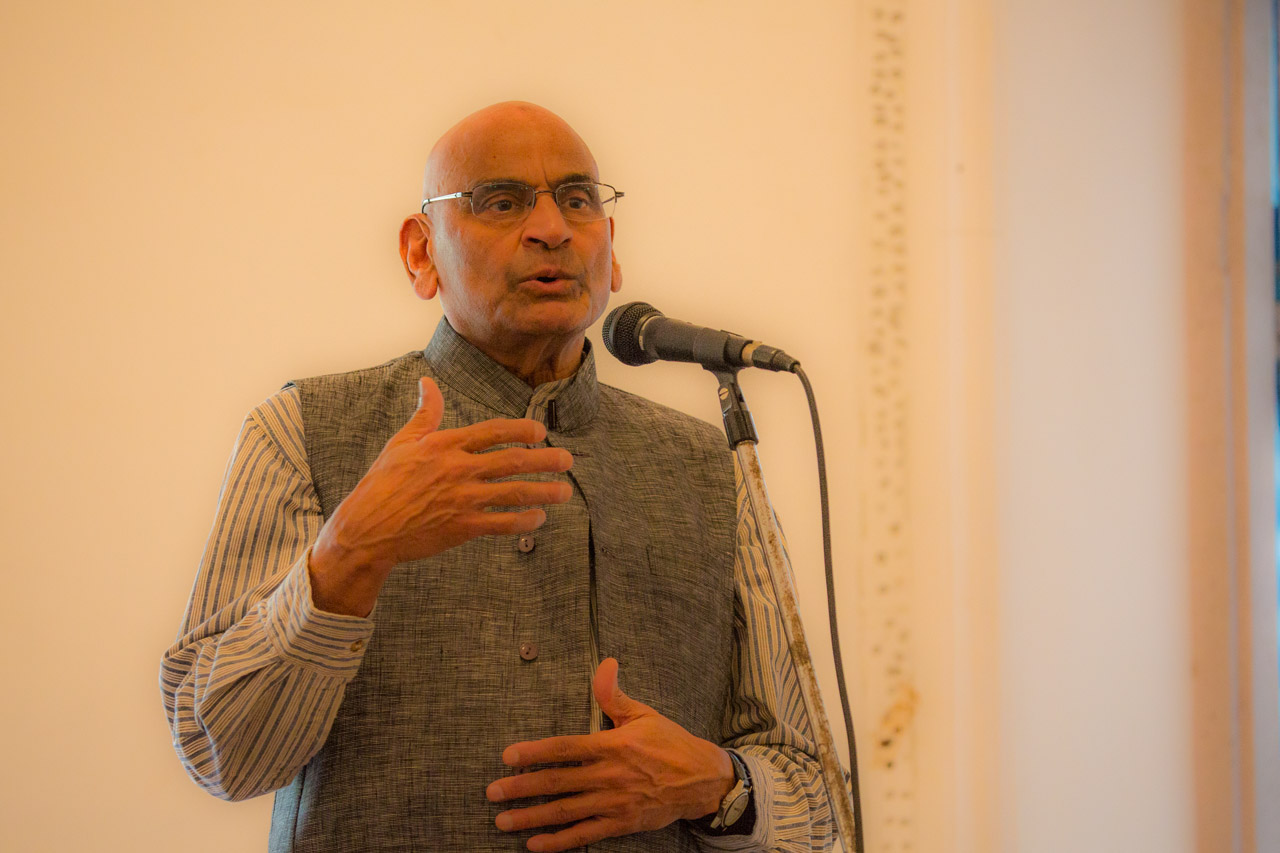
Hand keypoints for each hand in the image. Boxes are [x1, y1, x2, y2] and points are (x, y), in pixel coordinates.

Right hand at [309, 376, 573, 614]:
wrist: (367, 528)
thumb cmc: (383, 483)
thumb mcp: (402, 442)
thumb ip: (425, 414)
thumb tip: (428, 382)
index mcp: (445, 445)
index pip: (492, 432)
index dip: (521, 430)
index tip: (541, 432)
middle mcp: (458, 469)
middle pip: (512, 461)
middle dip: (545, 459)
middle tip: (568, 460)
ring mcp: (462, 499)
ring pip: (514, 493)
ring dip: (544, 491)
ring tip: (564, 491)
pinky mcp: (462, 527)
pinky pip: (502, 523)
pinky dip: (524, 520)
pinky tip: (538, 517)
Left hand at [486, 658, 734, 851]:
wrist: (702, 780)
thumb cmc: (670, 743)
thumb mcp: (644, 714)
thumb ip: (614, 695)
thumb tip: (605, 664)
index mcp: (612, 745)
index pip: (565, 748)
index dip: (535, 753)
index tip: (508, 756)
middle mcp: (609, 776)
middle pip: (557, 783)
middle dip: (521, 788)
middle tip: (492, 792)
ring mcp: (614, 803)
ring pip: (565, 812)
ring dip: (531, 817)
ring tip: (503, 821)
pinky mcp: (621, 824)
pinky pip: (585, 834)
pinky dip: (559, 841)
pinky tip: (535, 844)